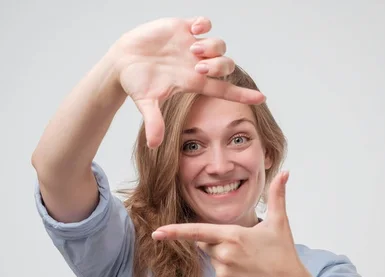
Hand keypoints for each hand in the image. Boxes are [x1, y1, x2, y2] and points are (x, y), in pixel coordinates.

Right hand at [110, 17, 265, 147]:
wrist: (122, 61)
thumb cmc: (136, 84)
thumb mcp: (146, 103)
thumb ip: (153, 122)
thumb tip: (154, 145)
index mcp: (193, 83)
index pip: (224, 90)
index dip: (243, 94)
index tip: (262, 98)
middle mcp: (197, 65)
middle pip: (225, 66)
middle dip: (219, 66)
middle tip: (199, 67)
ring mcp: (191, 46)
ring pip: (219, 45)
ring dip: (212, 48)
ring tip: (193, 51)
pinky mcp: (182, 29)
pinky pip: (204, 24)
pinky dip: (205, 25)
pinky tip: (195, 30)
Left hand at [152, 172, 310, 276]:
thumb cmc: (284, 253)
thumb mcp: (280, 223)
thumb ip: (278, 196)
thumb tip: (285, 172)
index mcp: (233, 236)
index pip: (197, 232)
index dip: (175, 232)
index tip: (157, 232)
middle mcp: (225, 256)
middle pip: (209, 245)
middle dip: (221, 244)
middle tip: (246, 249)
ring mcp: (224, 276)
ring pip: (215, 263)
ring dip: (226, 262)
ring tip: (250, 265)